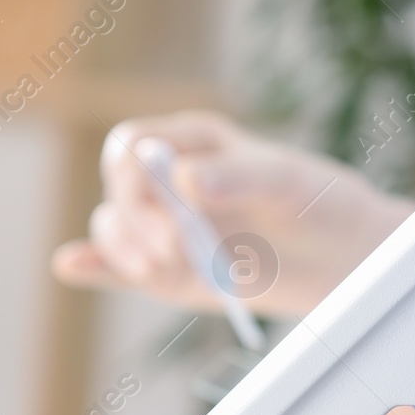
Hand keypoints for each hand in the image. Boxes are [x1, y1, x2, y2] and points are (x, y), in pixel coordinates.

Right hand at [53, 111, 414, 315]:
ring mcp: (167, 227)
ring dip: (123, 249)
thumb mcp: (288, 182)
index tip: (168, 207)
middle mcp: (170, 181)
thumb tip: (186, 180)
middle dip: (136, 221)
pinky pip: (122, 267)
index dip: (133, 175)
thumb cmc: (319, 203)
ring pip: (114, 229)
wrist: (343, 257)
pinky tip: (70, 265)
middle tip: (174, 250)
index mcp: (192, 143)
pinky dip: (96, 267)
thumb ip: (238, 177)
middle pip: (118, 192)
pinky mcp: (173, 271)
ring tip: (161, 269)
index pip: (132, 146)